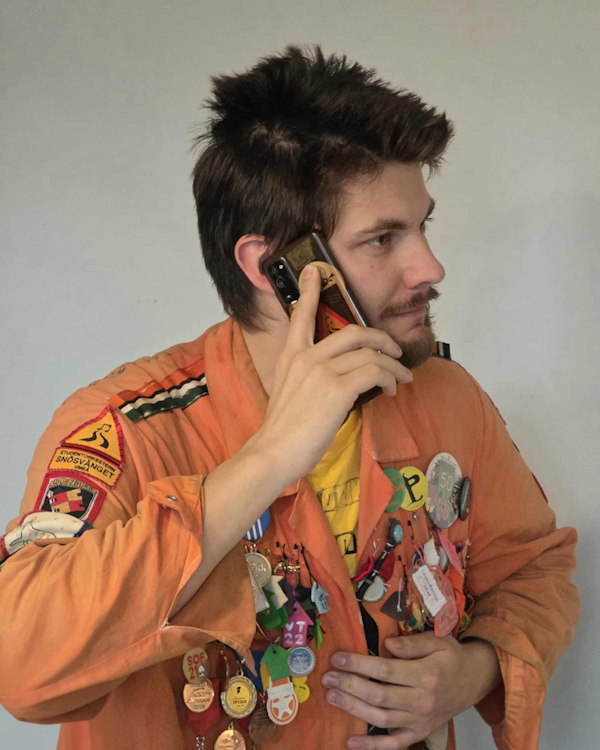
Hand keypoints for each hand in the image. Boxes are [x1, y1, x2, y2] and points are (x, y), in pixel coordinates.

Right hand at [251, 263, 412, 486]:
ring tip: (401, 381)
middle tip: (395, 352)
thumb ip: (308, 377)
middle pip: (354, 331)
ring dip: (393, 367)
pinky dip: (389, 379)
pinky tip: (390, 391)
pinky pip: (375, 372)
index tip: (316, 270)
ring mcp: (322, 371)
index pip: (301, 315)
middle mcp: (306, 357)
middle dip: (382, 339)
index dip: (310, 291)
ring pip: (371, 354)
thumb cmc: (283, 429)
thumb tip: (338, 378)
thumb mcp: (289, 392)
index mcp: (291, 355)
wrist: (275, 451)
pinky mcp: (337, 389)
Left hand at [321, 633, 501, 748]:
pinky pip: (394, 744)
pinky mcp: (419, 733)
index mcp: (426, 675)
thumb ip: (412, 644)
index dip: (359, 665)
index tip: (338, 658)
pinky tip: (352, 741)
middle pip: (380, 695)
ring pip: (382, 718)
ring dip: (354, 708)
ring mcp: (420, 721)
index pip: (386, 671)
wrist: (474, 680)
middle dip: (350, 685)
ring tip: (332, 697)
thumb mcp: (438, 641)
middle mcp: (422, 701)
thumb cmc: (451, 657)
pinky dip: (373, 746)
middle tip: (328, 678)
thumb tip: (387, 644)